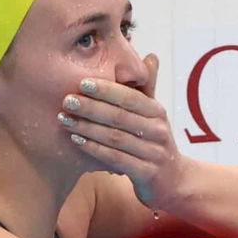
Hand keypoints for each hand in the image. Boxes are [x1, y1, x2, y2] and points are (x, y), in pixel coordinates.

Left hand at [59, 54, 184, 208]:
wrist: (174, 181)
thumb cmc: (155, 142)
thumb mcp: (154, 115)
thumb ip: (147, 88)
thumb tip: (151, 56)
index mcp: (158, 113)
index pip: (130, 98)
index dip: (106, 90)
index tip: (81, 82)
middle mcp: (158, 131)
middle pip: (120, 117)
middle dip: (91, 107)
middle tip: (66, 100)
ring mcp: (154, 154)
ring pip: (115, 138)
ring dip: (87, 127)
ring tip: (64, 119)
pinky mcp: (147, 173)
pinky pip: (116, 159)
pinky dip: (94, 149)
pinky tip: (76, 140)